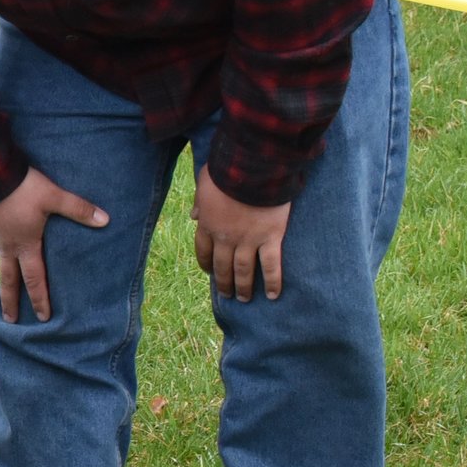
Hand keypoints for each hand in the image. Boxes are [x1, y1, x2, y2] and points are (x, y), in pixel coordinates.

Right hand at [0, 165, 107, 322]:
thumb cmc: (22, 189)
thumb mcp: (54, 197)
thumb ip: (78, 209)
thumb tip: (105, 220)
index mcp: (26, 245)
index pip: (35, 279)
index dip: (40, 299)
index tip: (42, 317)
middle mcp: (8, 246)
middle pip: (10, 280)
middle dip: (11, 301)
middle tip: (10, 319)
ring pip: (1, 262)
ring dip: (4, 276)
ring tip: (7, 286)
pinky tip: (1, 248)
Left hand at [191, 167, 290, 300]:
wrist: (251, 167)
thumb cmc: (226, 170)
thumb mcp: (204, 182)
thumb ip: (199, 201)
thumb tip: (193, 216)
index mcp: (208, 224)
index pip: (203, 251)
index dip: (206, 264)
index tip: (209, 272)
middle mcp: (225, 238)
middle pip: (222, 266)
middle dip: (223, 282)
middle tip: (227, 294)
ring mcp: (248, 240)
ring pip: (243, 271)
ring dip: (243, 287)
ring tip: (244, 299)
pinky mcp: (270, 238)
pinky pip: (271, 266)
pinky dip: (272, 282)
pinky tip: (272, 295)